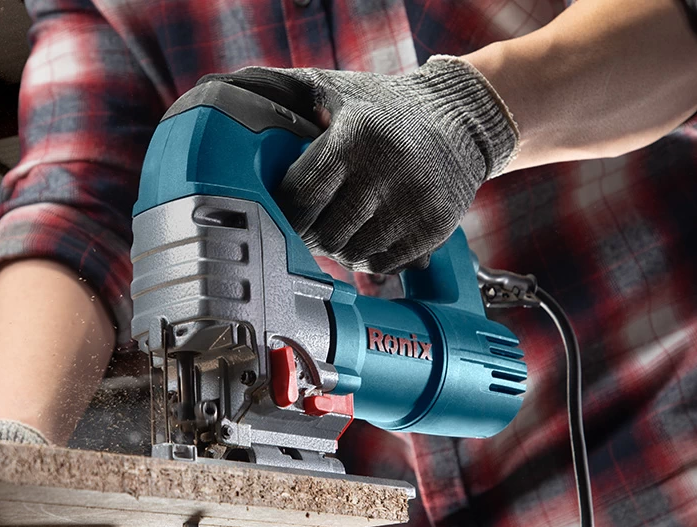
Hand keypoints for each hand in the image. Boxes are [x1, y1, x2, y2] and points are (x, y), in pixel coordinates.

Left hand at [200, 56, 517, 272]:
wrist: (462, 120)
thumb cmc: (387, 108)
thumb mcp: (338, 91)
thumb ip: (289, 95)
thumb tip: (234, 100)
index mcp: (355, 138)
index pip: (301, 196)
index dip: (287, 209)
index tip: (285, 208)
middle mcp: (386, 172)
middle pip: (324, 234)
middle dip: (311, 233)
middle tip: (311, 223)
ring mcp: (412, 205)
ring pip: (351, 255)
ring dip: (338, 249)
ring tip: (340, 227)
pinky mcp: (433, 229)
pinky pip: (382, 265)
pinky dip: (368, 258)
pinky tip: (368, 235)